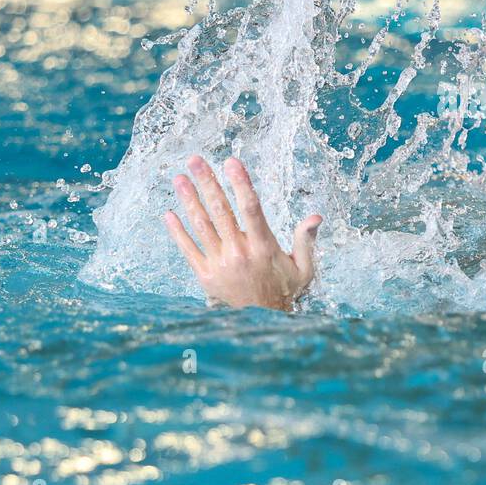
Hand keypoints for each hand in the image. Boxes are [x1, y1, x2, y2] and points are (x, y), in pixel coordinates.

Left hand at [163, 155, 321, 310]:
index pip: (251, 207)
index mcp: (263, 246)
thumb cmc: (284, 293)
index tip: (231, 162)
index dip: (240, 183)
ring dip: (189, 200)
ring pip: (202, 226)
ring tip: (179, 179)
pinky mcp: (205, 276)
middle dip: (208, 182)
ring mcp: (220, 264)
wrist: (262, 324)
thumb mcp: (303, 269)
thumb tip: (316, 217)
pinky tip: (169, 214)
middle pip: (221, 210)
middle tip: (195, 159)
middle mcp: (239, 252)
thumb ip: (306, 241)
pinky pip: (188, 249)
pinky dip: (178, 232)